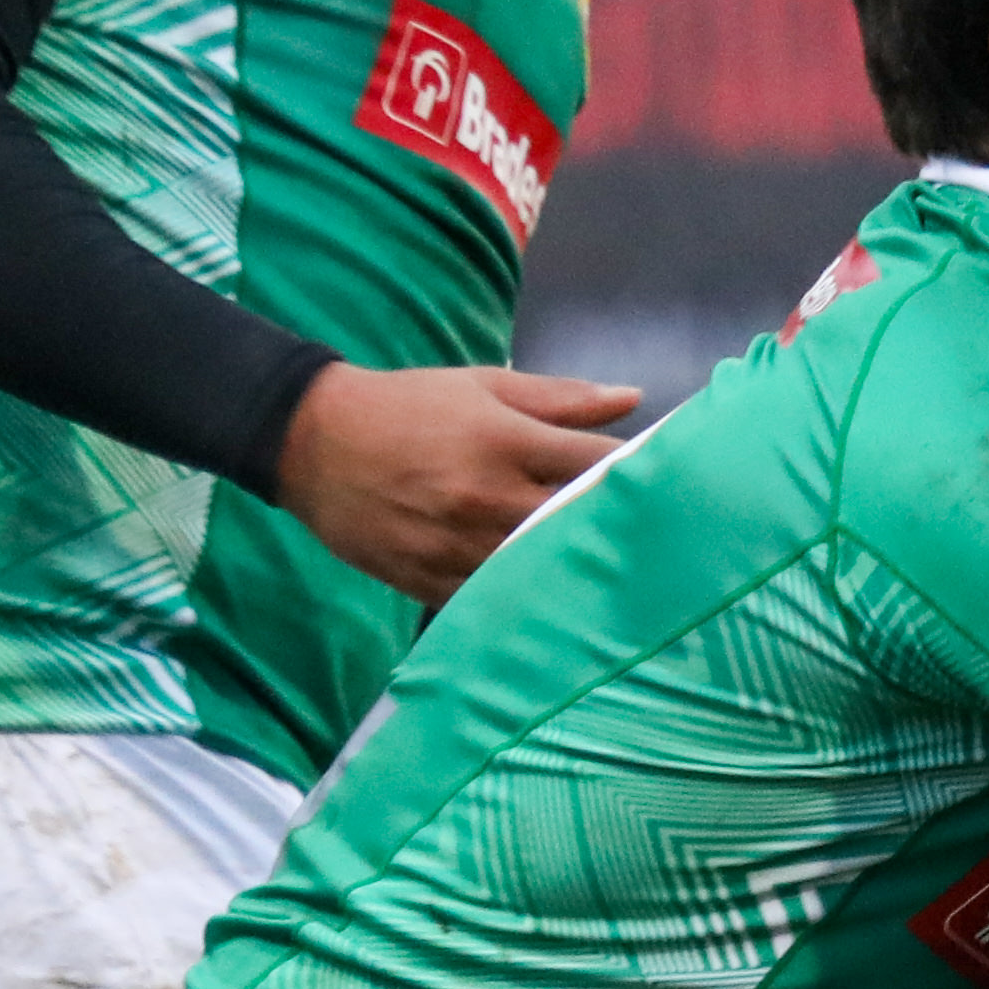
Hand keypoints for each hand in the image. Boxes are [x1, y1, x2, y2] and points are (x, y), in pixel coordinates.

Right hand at [274, 358, 643, 603]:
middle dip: (622, 530)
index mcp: (505, 442)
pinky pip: (497, 600)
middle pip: (579, 525)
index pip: (597, 465)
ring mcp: (460, 547)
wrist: (312, 443)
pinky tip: (561, 602)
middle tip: (668, 541)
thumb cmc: (408, 407)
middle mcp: (488, 498)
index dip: (642, 476)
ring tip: (625, 578)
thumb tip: (633, 399)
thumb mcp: (482, 386)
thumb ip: (560, 398)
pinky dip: (530, 599)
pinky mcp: (433, 583)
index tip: (675, 483)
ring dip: (581, 572)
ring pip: (543, 571)